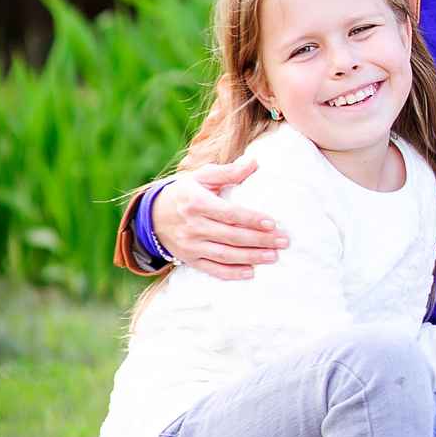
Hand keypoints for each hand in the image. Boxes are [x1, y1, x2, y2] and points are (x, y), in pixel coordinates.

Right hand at [152, 158, 285, 279]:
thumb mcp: (201, 176)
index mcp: (197, 203)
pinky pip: (212, 269)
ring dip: (250, 257)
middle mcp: (192, 226)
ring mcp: (190, 245)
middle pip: (231, 236)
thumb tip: (254, 163)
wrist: (151, 215)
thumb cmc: (184, 192)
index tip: (272, 223)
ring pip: (224, 255)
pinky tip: (250, 272)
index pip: (229, 214)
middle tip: (284, 242)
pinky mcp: (189, 259)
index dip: (251, 219)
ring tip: (273, 257)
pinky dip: (231, 273)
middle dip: (259, 240)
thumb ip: (228, 171)